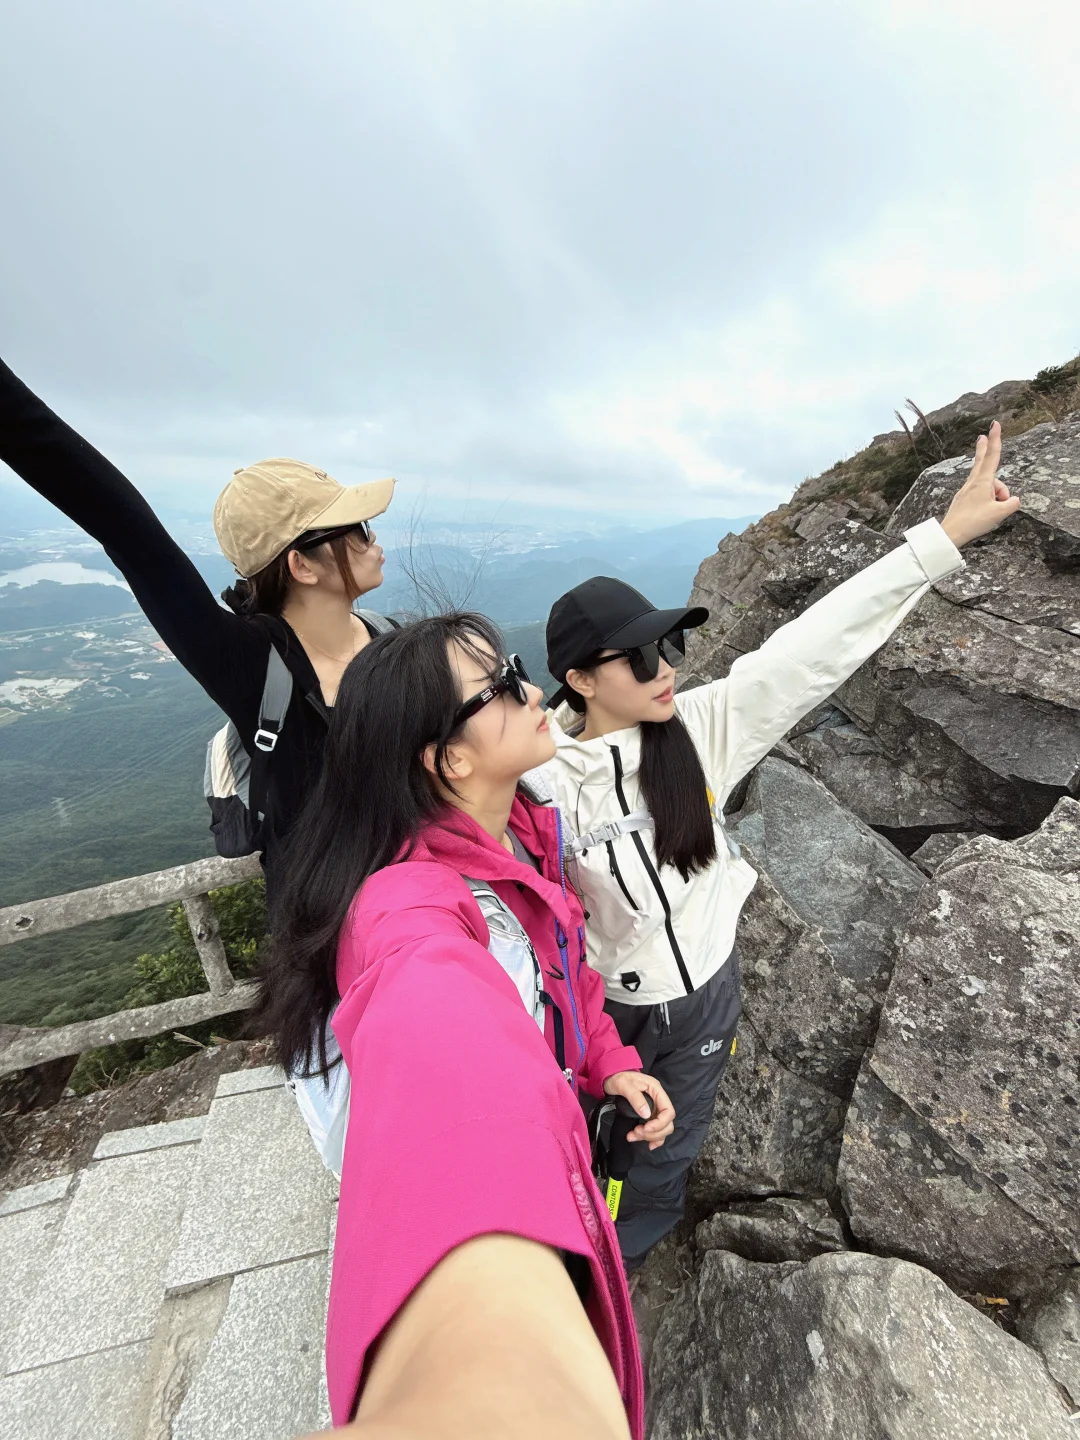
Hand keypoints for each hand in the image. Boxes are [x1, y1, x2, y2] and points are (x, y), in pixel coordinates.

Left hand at [603, 1070, 675, 1149]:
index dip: (659, 1123)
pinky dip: (653, 1139)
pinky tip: (647, 1144)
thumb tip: (647, 1115)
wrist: (611, 1077)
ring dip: (649, 1137)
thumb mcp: (624, 1085)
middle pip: (667, 1123)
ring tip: (632, 1136)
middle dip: (653, 1132)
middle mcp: (659, 1101)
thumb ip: (636, 1098)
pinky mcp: (649, 1116)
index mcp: (657, 1091)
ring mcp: (655, 1109)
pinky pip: (657, 1131)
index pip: (668, 1111)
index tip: (645, 1128)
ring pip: (662, 1130)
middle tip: (636, 1132)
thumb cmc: (618, 1078)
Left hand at [940, 421, 1022, 547]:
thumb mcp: (999, 513)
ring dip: (997, 494)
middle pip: (983, 461)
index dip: (996, 439)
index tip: (995, 424)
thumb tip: (1013, 500)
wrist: (950, 534)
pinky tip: (986, 510)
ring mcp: (967, 490)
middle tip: (983, 435)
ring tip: (995, 511)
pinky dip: (989, 498)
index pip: (992, 455)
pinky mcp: (964, 499)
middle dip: (984, 448)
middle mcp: (973, 482)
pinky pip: (981, 493)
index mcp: (982, 481)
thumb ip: (1011, 504)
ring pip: (988, 485)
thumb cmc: (973, 522)